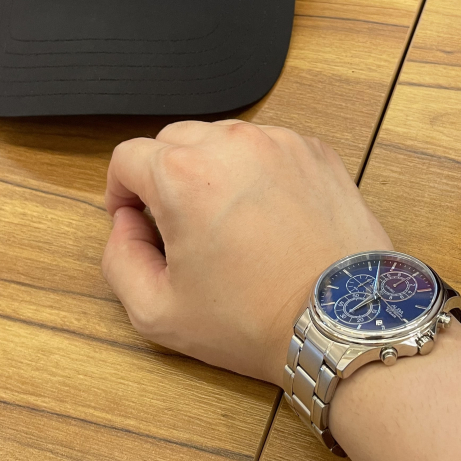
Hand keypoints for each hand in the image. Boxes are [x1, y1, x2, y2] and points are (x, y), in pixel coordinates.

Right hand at [102, 120, 391, 385]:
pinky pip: (268, 147)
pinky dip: (258, 171)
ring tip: (229, 222)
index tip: (136, 219)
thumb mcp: (158, 311)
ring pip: (223, 140)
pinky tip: (268, 216)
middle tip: (181, 227)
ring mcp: (279, 143)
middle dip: (165, 178)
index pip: (128, 157)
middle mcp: (232, 145)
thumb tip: (126, 224)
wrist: (341, 320)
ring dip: (213, 170)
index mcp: (184, 175)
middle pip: (174, 141)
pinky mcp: (315, 152)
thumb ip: (119, 259)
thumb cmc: (256, 320)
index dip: (122, 191)